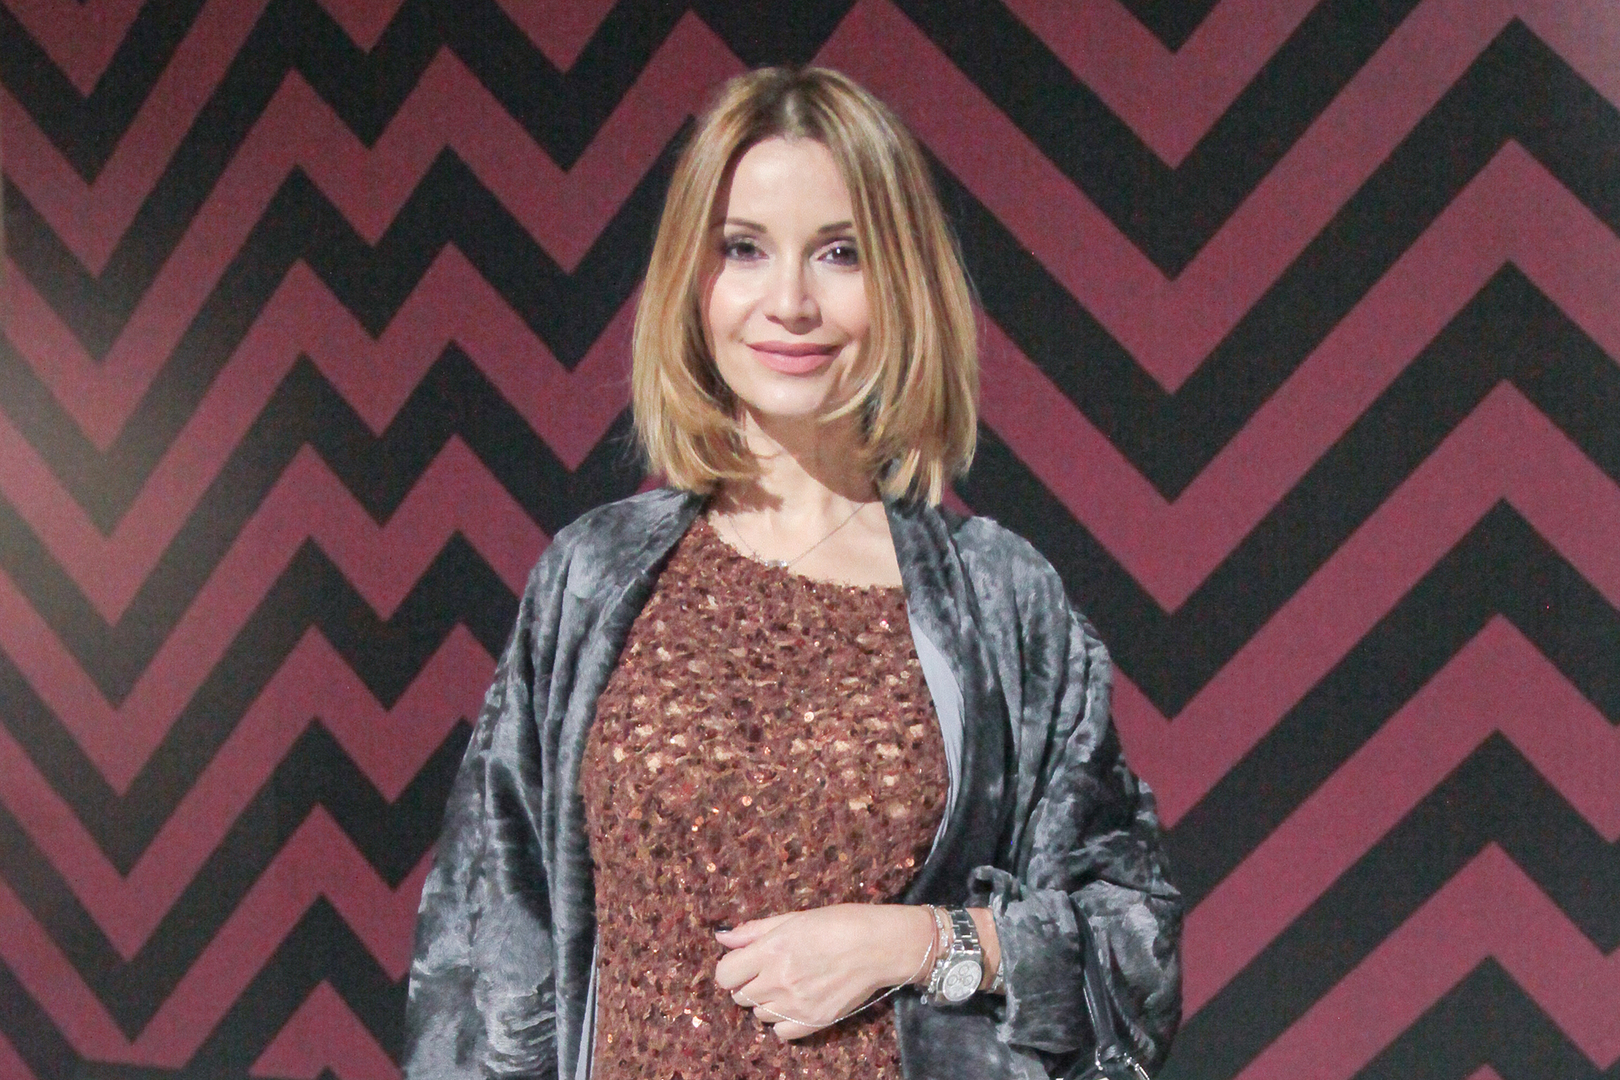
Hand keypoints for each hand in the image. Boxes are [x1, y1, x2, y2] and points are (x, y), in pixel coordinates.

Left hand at [713, 904, 933, 1039]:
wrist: (880, 946)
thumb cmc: (839, 922)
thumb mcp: (795, 917)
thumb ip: (755, 930)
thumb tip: (722, 937)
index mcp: (770, 951)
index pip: (725, 974)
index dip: (732, 968)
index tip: (746, 962)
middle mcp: (777, 981)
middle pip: (740, 996)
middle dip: (749, 983)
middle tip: (772, 971)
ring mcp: (795, 1005)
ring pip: (759, 1015)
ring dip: (767, 1002)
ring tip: (790, 985)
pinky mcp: (813, 1022)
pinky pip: (781, 1033)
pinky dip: (784, 1021)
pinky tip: (798, 1004)